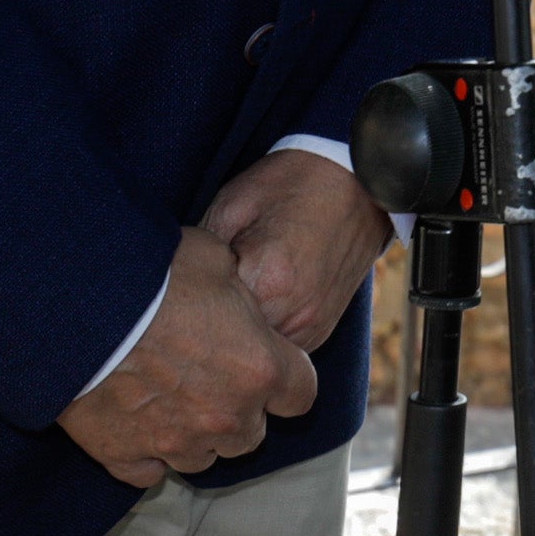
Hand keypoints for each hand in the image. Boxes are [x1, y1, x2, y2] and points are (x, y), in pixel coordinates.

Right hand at [56, 228, 320, 486]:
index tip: (266, 362)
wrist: (79, 308)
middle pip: (253, 433)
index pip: (302, 394)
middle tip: (210, 374)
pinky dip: (146, 452)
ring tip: (171, 398)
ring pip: (204, 457)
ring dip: (196, 433)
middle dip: (239, 409)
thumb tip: (236, 288)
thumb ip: (239, 287)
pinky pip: (149, 472)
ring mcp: (178, 444)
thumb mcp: (215, 258)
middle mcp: (227, 416)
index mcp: (260, 368)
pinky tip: (136, 423)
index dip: (286, 378)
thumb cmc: (155, 276)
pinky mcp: (127, 457)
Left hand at [203, 146, 392, 351]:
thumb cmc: (289, 185)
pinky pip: (277, 349)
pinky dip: (260, 332)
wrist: (357, 182)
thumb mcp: (231, 207)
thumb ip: (203, 257)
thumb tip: (177, 292)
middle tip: (202, 291)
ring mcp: (311, 329)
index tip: (188, 281)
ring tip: (230, 294)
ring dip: (236, 333)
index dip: (190, 298)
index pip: (204, 316)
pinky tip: (254, 302)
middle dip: (211, 323)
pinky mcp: (320, 333)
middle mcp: (294, 315)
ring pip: (254, 353)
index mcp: (267, 279)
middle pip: (229, 343)